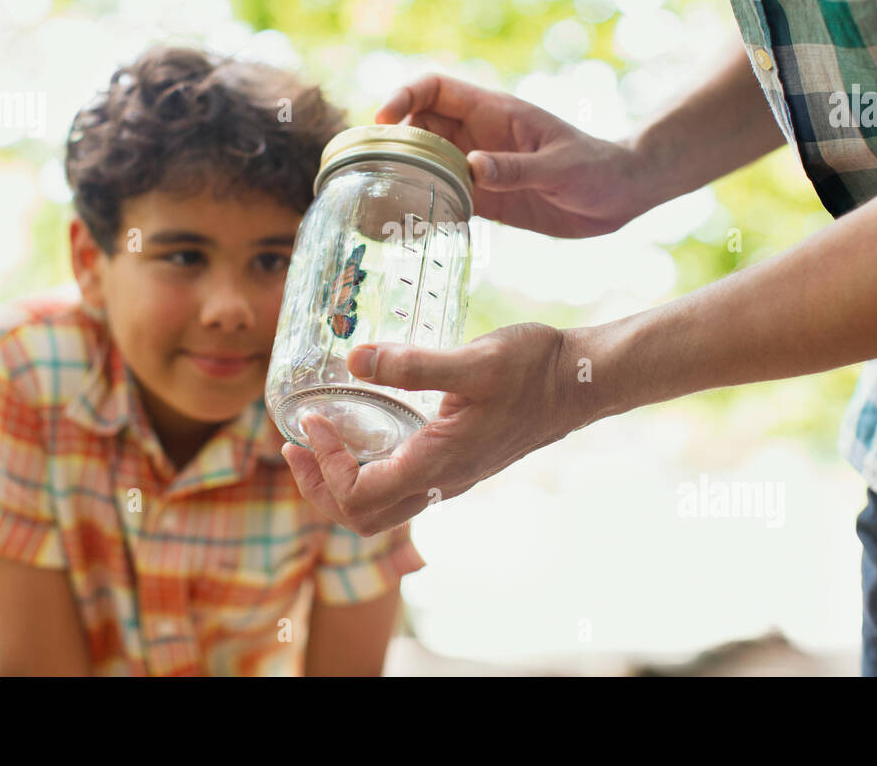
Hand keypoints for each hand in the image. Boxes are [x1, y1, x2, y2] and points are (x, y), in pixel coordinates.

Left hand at [279, 323, 592, 535]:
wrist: (582, 382)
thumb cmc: (534, 370)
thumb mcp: (472, 360)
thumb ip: (412, 364)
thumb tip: (354, 359)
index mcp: (436, 465)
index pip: (359, 496)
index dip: (324, 466)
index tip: (310, 421)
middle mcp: (440, 483)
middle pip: (361, 517)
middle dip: (319, 487)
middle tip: (294, 444)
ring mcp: (451, 477)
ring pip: (381, 507)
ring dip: (340, 481)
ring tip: (317, 441)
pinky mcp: (459, 462)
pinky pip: (401, 487)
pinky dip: (368, 469)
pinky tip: (366, 432)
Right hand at [375, 73, 654, 237]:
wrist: (622, 195)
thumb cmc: (597, 168)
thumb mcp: (559, 168)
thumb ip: (516, 169)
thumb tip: (470, 167)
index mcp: (495, 113)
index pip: (436, 89)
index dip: (405, 96)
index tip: (383, 119)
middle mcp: (480, 136)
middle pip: (421, 127)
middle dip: (395, 142)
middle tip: (372, 170)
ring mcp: (481, 167)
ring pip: (428, 163)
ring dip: (405, 177)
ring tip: (380, 201)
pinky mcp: (488, 199)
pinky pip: (447, 197)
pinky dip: (427, 208)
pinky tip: (411, 228)